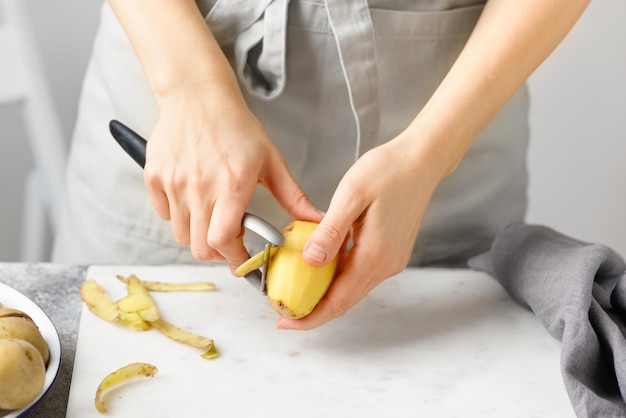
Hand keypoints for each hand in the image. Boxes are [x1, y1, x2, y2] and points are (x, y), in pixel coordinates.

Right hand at [144, 83, 320, 269]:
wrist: (197, 96)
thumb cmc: (236, 127)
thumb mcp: (271, 161)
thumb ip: (293, 197)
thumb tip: (316, 221)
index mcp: (232, 184)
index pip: (223, 241)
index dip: (234, 258)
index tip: (243, 261)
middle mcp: (199, 187)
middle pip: (200, 247)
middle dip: (218, 252)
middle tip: (230, 240)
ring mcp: (173, 183)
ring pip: (181, 235)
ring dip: (198, 235)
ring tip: (212, 216)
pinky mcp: (154, 178)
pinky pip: (164, 214)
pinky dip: (179, 216)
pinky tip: (194, 199)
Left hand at [276, 134, 446, 329]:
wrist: (422, 160)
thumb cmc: (388, 171)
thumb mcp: (351, 195)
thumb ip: (331, 231)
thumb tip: (310, 262)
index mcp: (375, 255)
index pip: (338, 301)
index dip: (310, 317)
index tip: (284, 322)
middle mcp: (386, 264)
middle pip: (346, 301)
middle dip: (314, 311)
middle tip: (283, 310)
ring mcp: (392, 259)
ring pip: (353, 288)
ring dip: (326, 294)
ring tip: (296, 289)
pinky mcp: (392, 251)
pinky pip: (361, 273)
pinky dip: (339, 277)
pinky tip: (321, 266)